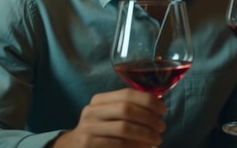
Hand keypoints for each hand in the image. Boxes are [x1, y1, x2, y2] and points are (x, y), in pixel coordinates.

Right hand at [49, 88, 166, 147]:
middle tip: (162, 127)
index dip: (148, 100)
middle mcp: (92, 111)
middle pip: (127, 109)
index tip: (163, 109)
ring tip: (157, 139)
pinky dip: (135, 146)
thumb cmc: (100, 130)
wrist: (73, 147)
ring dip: (146, 134)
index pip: (127, 94)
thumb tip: (158, 106)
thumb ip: (129, 108)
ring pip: (124, 128)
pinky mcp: (88, 144)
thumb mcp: (109, 115)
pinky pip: (118, 144)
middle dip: (149, 118)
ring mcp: (88, 128)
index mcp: (99, 100)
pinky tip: (144, 147)